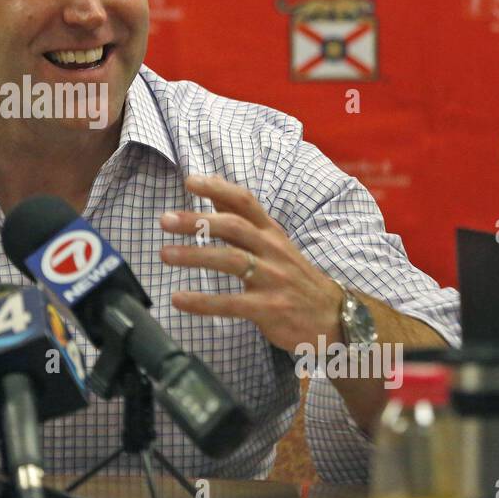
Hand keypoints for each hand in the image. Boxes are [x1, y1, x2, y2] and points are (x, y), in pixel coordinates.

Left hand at [158, 173, 341, 353]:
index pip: (245, 202)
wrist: (333, 317)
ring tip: (165, 254)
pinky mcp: (269, 309)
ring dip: (195, 256)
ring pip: (231, 260)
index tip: (189, 180)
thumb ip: (243, 221)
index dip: (218, 188)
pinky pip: (232, 303)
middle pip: (234, 227)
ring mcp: (272, 279)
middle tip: (165, 220)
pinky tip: (179, 299)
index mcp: (271, 233)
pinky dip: (203, 301)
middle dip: (198, 221)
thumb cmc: (293, 276)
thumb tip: (214, 194)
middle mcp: (272, 250)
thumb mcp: (273, 244)